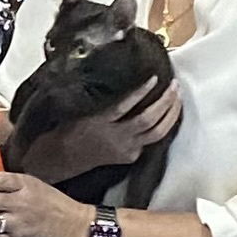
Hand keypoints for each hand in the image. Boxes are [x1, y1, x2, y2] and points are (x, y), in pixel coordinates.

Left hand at [25, 78, 180, 182]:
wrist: (58, 155)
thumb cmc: (82, 149)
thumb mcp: (112, 152)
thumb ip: (128, 141)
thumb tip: (143, 119)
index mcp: (130, 154)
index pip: (159, 137)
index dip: (171, 119)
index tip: (177, 104)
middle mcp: (127, 146)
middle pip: (159, 127)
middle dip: (173, 108)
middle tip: (178, 91)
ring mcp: (115, 133)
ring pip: (149, 117)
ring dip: (163, 100)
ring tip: (171, 86)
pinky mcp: (102, 120)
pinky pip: (127, 104)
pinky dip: (141, 91)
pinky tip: (150, 81)